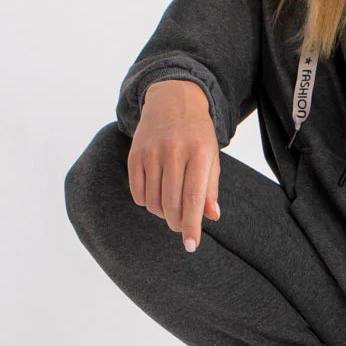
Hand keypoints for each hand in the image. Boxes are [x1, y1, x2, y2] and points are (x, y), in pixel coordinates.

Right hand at [128, 79, 220, 249]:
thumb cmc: (197, 134)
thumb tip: (211, 216)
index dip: (192, 226)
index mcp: (198, 153)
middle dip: (176, 222)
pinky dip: (146, 202)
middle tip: (180, 225)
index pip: (193, 198)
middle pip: (171, 204)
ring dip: (162, 213)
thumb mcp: (210, 157)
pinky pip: (138, 192)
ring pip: (153, 201)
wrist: (172, 99)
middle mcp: (173, 151)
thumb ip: (210, 187)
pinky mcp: (135, 154)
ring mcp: (151, 152)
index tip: (191, 245)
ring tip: (170, 207)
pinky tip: (155, 196)